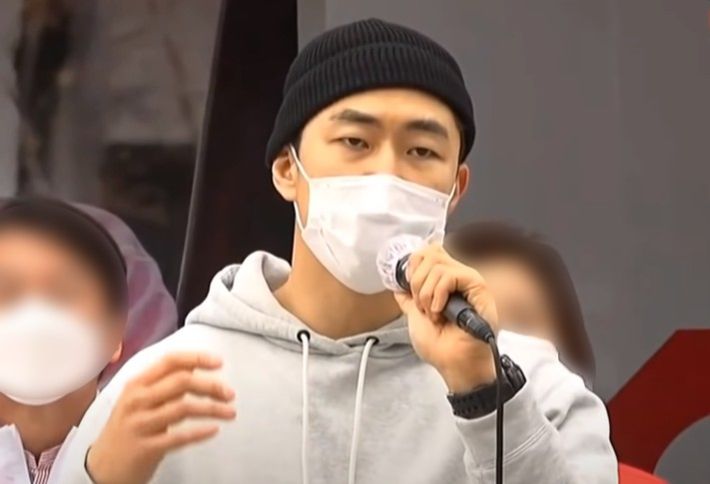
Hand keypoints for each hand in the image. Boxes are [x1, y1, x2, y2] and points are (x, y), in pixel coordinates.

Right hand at [86, 352, 236, 483]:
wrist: (101, 469)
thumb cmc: (127, 430)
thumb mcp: (140, 401)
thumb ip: (164, 385)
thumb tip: (196, 368)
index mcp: (137, 384)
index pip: (170, 361)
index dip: (197, 358)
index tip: (219, 362)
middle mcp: (137, 400)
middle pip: (181, 382)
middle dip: (211, 386)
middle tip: (230, 393)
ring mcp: (140, 424)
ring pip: (184, 408)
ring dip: (212, 409)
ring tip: (231, 412)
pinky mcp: (146, 448)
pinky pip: (179, 437)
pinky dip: (200, 432)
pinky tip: (214, 430)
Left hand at [393, 244, 499, 392]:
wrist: (452, 363)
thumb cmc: (440, 347)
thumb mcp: (414, 316)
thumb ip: (408, 298)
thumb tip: (398, 286)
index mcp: (445, 283)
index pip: (429, 250)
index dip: (414, 266)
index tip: (410, 289)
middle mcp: (458, 278)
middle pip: (430, 252)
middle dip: (417, 282)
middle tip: (422, 305)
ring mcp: (469, 281)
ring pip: (437, 265)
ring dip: (427, 294)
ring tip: (433, 313)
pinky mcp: (479, 287)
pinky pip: (450, 275)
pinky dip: (438, 295)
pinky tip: (441, 311)